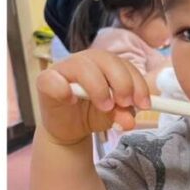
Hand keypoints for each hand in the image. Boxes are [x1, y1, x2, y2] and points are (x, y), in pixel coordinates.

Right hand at [36, 49, 150, 145]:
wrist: (67, 129)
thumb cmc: (91, 114)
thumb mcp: (113, 116)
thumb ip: (123, 113)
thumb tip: (129, 120)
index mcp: (104, 64)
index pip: (124, 65)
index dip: (137, 82)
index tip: (144, 104)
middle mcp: (85, 61)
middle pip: (106, 60)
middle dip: (121, 82)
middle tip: (125, 103)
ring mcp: (63, 68)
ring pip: (83, 66)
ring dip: (98, 87)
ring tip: (105, 107)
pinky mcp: (45, 81)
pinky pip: (53, 80)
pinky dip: (63, 89)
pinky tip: (71, 101)